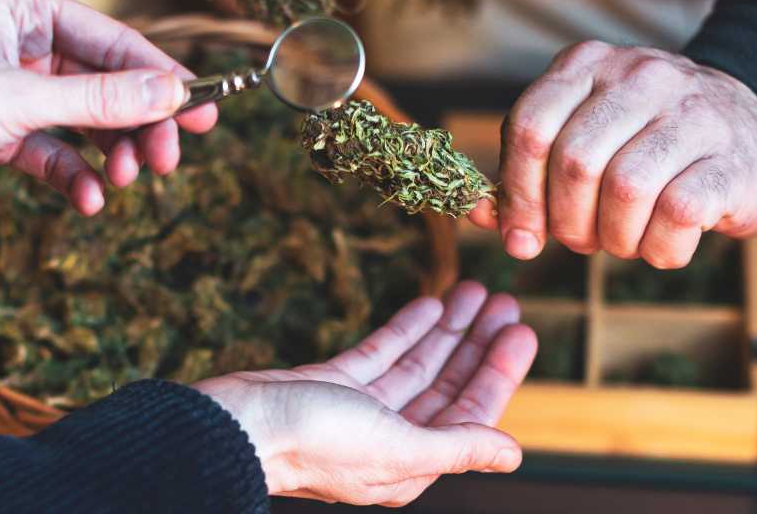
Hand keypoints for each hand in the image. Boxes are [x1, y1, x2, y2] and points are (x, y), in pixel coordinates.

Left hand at [0, 0, 216, 213]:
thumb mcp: (22, 101)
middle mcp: (22, 42)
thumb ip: (102, 99)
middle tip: (168, 160)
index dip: (161, 79)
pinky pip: (55, 149)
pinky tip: (86, 199)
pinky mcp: (2, 128)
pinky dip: (74, 174)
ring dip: (111, 153)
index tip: (203, 109)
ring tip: (127, 182)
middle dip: (138, 125)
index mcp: (23, 10)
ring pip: (86, 119)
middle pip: (107, 83)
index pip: (114, 42)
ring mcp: (13, 86)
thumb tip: (173, 94)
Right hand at [194, 281, 535, 506]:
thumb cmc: (313, 444)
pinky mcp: (333, 385)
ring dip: (447, 330)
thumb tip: (513, 455)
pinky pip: (381, 353)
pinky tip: (429, 305)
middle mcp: (390, 439)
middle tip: (505, 303)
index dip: (498, 373)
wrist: (235, 426)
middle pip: (447, 386)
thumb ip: (457, 447)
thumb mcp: (397, 448)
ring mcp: (360, 411)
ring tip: (474, 292)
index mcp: (410, 463)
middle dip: (477, 345)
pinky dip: (406, 329)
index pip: (469, 415)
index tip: (521, 332)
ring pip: (417, 365)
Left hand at [470, 42, 756, 267]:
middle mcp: (640, 75)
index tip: (520, 237)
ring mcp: (692, 111)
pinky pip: (677, 214)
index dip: (516, 192)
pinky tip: (663, 244)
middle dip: (566, 221)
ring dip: (614, 238)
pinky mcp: (732, 158)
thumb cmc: (651, 147)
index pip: (529, 126)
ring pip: (624, 190)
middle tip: (580, 240)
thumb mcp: (587, 138)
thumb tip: (479, 214)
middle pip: (574, 162)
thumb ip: (530, 172)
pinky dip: (660, 248)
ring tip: (623, 241)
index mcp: (589, 64)